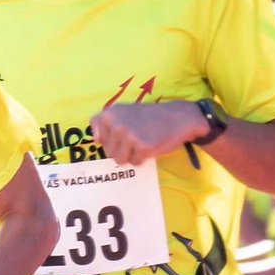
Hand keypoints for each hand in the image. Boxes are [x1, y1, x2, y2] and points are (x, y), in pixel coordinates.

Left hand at [88, 99, 205, 167]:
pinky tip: (151, 146)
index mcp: (110, 114)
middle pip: (108, 152)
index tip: (122, 133)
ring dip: (131, 155)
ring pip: (119, 160)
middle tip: (137, 136)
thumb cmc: (148, 117)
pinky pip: (135, 162)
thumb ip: (104, 122)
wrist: (178, 118)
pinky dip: (143, 158)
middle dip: (122, 149)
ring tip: (142, 142)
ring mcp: (130, 136)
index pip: (98, 139)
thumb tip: (96, 139)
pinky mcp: (143, 147)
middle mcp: (117, 124)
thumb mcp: (123, 111)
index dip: (111, 139)